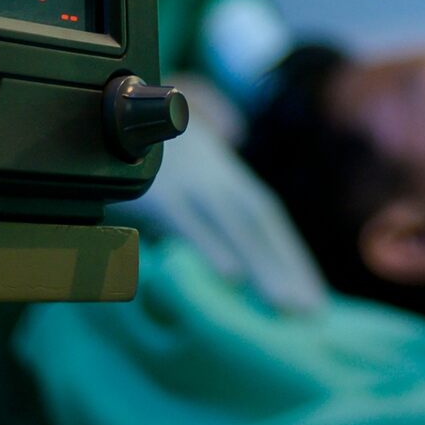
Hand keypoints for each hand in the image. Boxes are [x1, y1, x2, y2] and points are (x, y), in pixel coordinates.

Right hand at [112, 80, 327, 314]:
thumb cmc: (145, 151)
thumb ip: (204, 211)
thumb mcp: (180, 177)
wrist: (109, 110)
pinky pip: (187, 220)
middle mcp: (213, 176)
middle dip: (287, 266)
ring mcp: (188, 180)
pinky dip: (210, 245)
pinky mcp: (157, 191)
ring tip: (285, 305)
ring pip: (234, 223)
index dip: (291, 257)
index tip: (314, 302)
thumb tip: (225, 260)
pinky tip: (230, 277)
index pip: (266, 218)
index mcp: (221, 175)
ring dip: (262, 263)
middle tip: (312, 315)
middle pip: (258, 222)